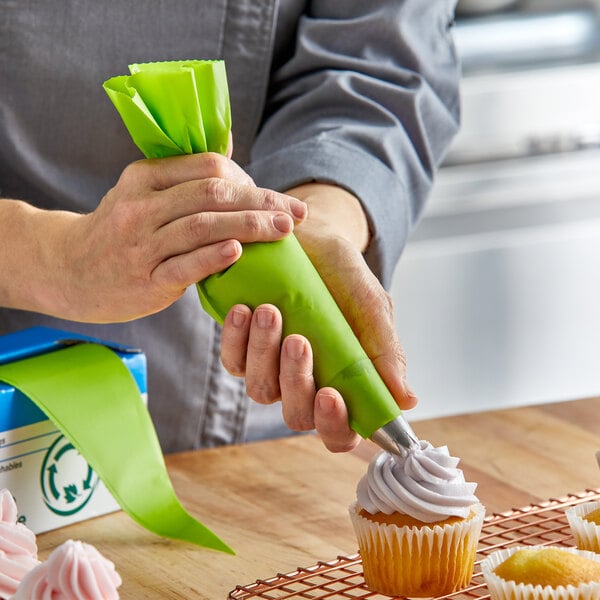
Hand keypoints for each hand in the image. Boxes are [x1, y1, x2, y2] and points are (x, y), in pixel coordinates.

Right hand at [3, 153, 306, 321]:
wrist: (70, 269)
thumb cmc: (119, 229)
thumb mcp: (141, 190)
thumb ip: (183, 173)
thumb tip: (230, 145)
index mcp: (145, 177)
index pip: (207, 167)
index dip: (250, 180)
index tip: (278, 198)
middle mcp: (142, 206)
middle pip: (212, 195)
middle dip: (261, 203)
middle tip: (296, 214)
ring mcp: (142, 244)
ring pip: (202, 227)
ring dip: (250, 227)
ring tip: (284, 230)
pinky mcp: (145, 279)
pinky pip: (184, 266)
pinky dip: (213, 256)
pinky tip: (238, 251)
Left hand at [220, 183, 416, 451]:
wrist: (309, 237)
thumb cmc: (343, 275)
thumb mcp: (370, 305)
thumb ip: (384, 350)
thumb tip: (407, 399)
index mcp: (343, 382)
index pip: (339, 431)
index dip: (335, 425)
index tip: (333, 395)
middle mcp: (306, 383)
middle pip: (297, 414)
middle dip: (297, 381)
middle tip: (300, 340)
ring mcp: (272, 369)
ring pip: (262, 389)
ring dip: (265, 354)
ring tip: (271, 311)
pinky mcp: (243, 350)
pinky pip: (233, 362)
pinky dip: (237, 339)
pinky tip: (244, 310)